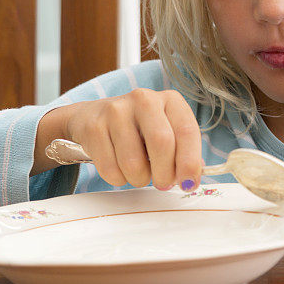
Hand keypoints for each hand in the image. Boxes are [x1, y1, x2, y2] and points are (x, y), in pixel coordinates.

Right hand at [34, 89, 203, 190]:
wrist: (93, 117)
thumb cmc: (139, 130)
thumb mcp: (166, 131)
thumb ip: (182, 152)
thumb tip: (190, 179)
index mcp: (170, 100)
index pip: (187, 130)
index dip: (190, 162)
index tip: (189, 183)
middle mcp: (144, 99)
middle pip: (161, 143)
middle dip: (164, 173)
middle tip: (163, 183)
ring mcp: (116, 110)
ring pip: (134, 162)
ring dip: (140, 179)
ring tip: (139, 173)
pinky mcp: (94, 127)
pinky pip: (111, 169)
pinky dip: (119, 179)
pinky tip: (119, 167)